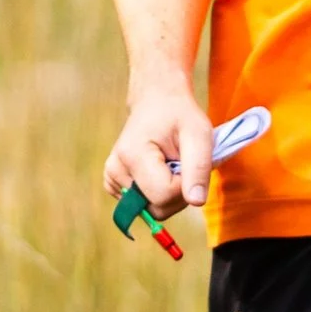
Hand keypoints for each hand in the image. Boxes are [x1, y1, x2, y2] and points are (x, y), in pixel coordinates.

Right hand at [104, 80, 216, 217]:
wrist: (157, 101)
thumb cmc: (179, 115)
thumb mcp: (198, 133)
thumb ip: (198, 167)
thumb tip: (196, 202)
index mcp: (132, 155)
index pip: (164, 195)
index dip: (185, 185)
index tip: (188, 161)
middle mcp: (116, 169)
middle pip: (156, 209)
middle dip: (178, 193)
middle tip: (183, 164)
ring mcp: (111, 177)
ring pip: (150, 210)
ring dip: (169, 194)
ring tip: (171, 164)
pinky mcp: (113, 183)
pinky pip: (142, 205)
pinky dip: (157, 193)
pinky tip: (159, 170)